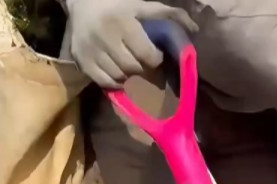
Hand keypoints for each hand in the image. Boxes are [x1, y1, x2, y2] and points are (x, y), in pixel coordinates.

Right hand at [66, 0, 197, 88]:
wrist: (82, 4)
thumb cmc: (119, 7)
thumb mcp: (143, 6)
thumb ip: (170, 14)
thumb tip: (195, 29)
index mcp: (122, 22)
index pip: (147, 55)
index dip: (155, 58)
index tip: (155, 54)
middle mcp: (104, 37)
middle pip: (133, 68)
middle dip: (142, 67)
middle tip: (142, 62)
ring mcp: (90, 50)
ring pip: (120, 77)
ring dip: (129, 75)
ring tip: (130, 65)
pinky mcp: (82, 61)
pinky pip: (105, 82)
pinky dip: (115, 81)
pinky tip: (118, 71)